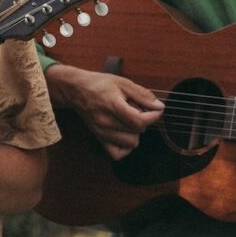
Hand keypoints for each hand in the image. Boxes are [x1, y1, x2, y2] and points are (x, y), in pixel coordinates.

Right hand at [47, 64, 163, 159]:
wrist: (76, 90)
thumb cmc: (99, 84)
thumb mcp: (123, 82)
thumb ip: (142, 95)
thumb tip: (159, 107)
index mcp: (113, 106)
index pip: (139, 121)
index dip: (153, 116)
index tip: (156, 109)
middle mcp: (106, 122)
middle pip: (138, 131)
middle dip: (144, 120)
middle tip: (136, 108)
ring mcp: (102, 133)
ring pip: (131, 143)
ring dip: (135, 132)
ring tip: (128, 119)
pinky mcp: (99, 139)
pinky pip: (118, 154)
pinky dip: (125, 146)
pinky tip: (125, 133)